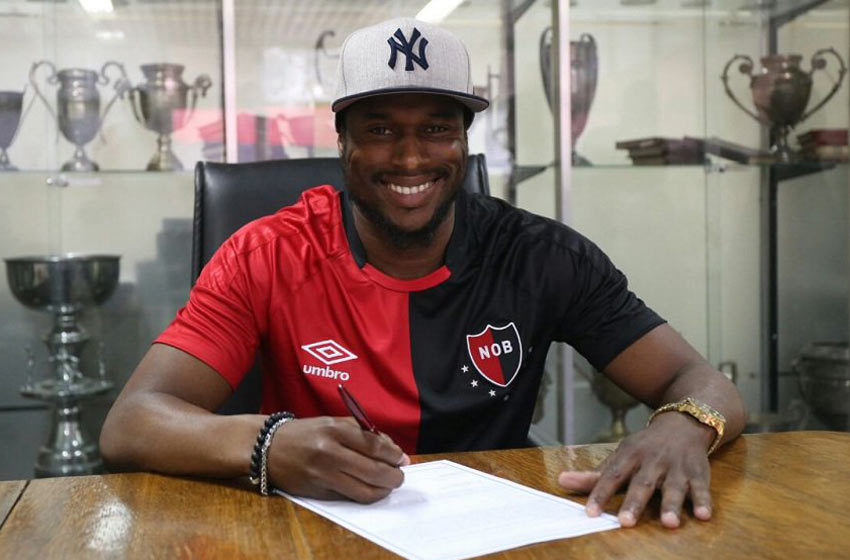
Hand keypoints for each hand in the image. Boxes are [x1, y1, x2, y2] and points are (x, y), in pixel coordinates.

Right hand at [266, 416, 409, 502]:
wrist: (268, 448)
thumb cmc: (305, 433)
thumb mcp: (332, 423)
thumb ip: (362, 433)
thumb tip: (391, 450)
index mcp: (334, 430)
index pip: (374, 445)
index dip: (394, 454)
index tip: (402, 459)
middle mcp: (329, 452)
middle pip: (374, 470)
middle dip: (394, 476)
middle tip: (400, 475)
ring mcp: (323, 475)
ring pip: (364, 490)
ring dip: (383, 490)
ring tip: (388, 484)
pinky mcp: (318, 492)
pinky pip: (349, 497)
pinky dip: (365, 495)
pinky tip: (371, 489)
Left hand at [557, 412, 715, 528]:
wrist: (683, 422)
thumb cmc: (645, 447)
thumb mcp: (620, 455)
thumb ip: (594, 474)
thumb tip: (562, 480)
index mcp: (630, 455)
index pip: (612, 476)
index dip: (600, 493)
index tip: (590, 512)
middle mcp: (653, 461)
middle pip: (642, 483)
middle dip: (634, 502)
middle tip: (625, 522)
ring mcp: (677, 467)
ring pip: (674, 487)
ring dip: (672, 504)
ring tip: (669, 523)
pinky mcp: (698, 473)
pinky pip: (702, 488)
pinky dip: (703, 501)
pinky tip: (703, 516)